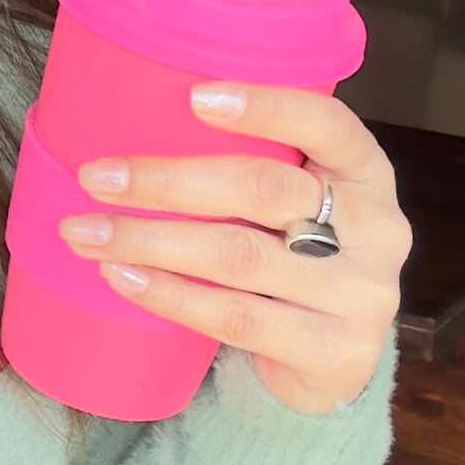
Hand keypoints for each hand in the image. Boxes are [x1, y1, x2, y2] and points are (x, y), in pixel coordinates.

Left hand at [56, 81, 408, 417]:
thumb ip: (254, 167)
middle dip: (168, 181)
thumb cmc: (294, 262)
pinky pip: (235, 317)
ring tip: (86, 232)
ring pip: (239, 257)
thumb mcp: (298, 207)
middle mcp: (378, 230)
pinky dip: (170, 294)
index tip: (194, 97)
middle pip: (264, 189)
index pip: (328, 124)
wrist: (333, 367)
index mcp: (368, 174)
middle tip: (96, 177)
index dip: (266, 107)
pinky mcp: (334, 353)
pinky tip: (122, 277)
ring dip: (150, 240)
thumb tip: (128, 122)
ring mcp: (361, 295)